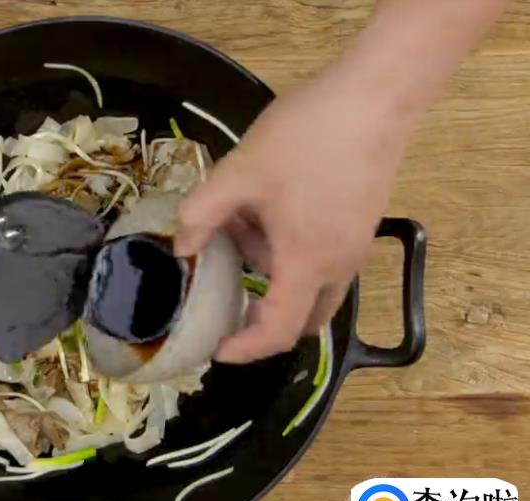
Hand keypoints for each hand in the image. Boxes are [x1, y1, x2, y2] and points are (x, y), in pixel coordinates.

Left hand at [174, 70, 411, 363]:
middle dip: (261, 317)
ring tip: (238, 229)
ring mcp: (355, 245)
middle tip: (224, 301)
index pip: (279, 332)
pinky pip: (323, 257)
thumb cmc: (306, 138)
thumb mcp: (239, 173)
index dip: (246, 349)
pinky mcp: (361, 222)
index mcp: (307, 264)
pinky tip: (266, 209)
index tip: (216, 348)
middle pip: (302, 317)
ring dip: (273, 274)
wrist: (375, 95)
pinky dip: (291, 251)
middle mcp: (339, 266)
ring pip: (311, 283)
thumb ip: (202, 215)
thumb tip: (181, 248)